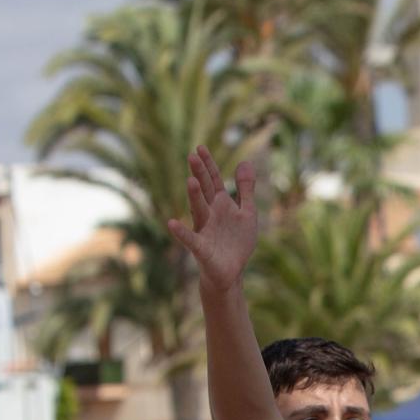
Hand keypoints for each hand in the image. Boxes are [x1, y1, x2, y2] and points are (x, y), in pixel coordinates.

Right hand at [166, 148, 257, 296]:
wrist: (231, 272)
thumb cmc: (237, 242)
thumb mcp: (247, 213)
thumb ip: (245, 189)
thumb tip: (245, 162)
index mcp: (221, 205)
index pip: (212, 180)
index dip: (208, 165)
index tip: (200, 147)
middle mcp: (210, 214)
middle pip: (203, 191)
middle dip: (199, 174)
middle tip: (191, 156)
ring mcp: (204, 229)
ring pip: (198, 210)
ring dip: (194, 197)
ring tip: (190, 181)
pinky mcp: (201, 248)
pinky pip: (190, 239)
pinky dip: (181, 232)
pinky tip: (171, 223)